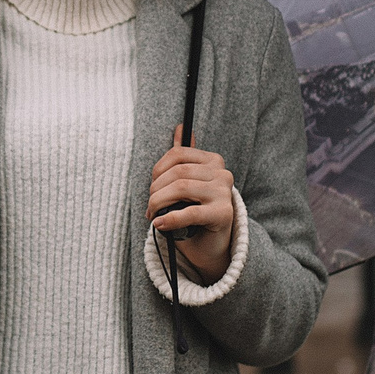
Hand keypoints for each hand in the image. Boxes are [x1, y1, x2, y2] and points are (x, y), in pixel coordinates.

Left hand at [149, 128, 235, 282]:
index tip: (152, 187)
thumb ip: (184, 158)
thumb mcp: (188, 183)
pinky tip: (160, 224)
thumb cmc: (196, 212)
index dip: (158, 170)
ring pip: (181, 189)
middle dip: (156, 190)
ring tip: (153, 215)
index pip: (178, 154)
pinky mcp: (223, 214)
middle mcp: (223, 173)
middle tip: (150, 206)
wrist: (211, 245)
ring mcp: (224, 193)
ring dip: (159, 203)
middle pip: (178, 172)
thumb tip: (180, 128)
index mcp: (214, 161)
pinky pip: (190, 212)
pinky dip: (170, 218)